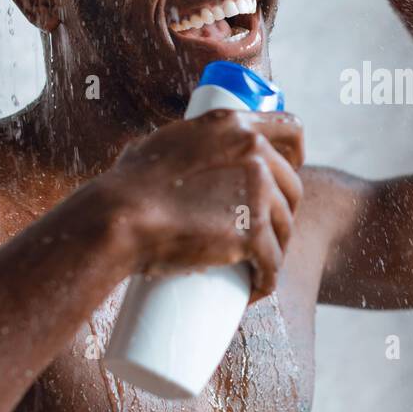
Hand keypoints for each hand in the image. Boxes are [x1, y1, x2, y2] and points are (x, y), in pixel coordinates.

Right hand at [94, 110, 303, 301]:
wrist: (117, 218)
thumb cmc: (125, 184)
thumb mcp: (162, 143)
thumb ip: (181, 142)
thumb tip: (176, 151)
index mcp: (234, 124)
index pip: (292, 129)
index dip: (295, 155)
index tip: (287, 174)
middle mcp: (254, 151)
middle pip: (292, 187)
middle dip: (283, 212)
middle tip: (260, 233)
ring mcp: (257, 191)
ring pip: (285, 227)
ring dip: (275, 248)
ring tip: (253, 264)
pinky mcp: (253, 232)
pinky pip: (273, 263)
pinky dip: (266, 280)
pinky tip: (257, 286)